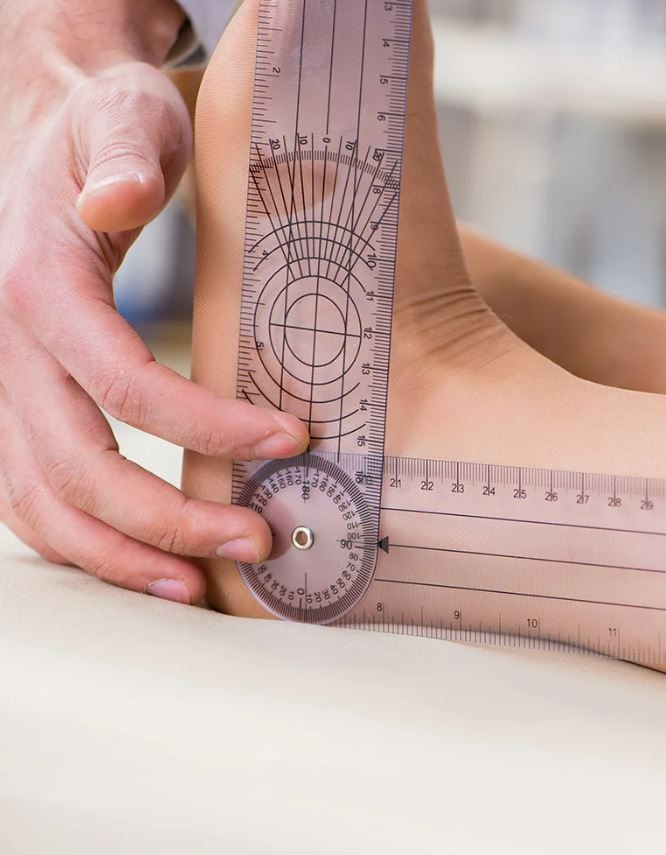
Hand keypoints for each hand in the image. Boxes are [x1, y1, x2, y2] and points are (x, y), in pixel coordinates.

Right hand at [0, 0, 307, 603]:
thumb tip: (120, 201)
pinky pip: (35, 497)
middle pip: (77, 466)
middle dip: (170, 516)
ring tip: (204, 587)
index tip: (296, 438)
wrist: (52, 140)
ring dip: (122, 555)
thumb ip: (126, 154)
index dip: (207, 426)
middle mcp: (6, 349)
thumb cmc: (105, 129)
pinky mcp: (19, 408)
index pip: (121, 383)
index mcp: (38, 285)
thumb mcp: (124, 116)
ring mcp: (4, 387)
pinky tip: (157, 565)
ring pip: (40, 502)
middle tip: (265, 539)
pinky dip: (90, 545)